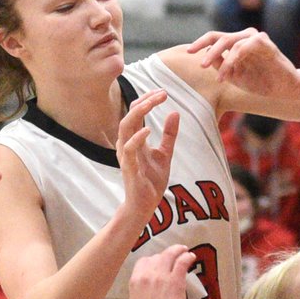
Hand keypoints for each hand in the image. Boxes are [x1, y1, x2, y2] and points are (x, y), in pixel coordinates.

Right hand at [116, 89, 179, 226]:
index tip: (162, 92)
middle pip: (129, 116)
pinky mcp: (129, 169)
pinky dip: (137, 138)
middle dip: (144, 102)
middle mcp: (126, 145)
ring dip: (138, 113)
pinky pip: (129, 150)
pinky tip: (147, 130)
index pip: (136, 113)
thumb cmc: (151, 181)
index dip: (147, 100)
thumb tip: (175, 112)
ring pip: (125, 128)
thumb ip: (169, 135)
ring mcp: (126, 156)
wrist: (145, 206)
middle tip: (161, 93)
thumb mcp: (165, 154)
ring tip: (152, 103)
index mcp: (134, 140)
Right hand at [129, 243, 195, 298]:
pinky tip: (191, 257)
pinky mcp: (175, 282)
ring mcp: (161, 277)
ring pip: (170, 255)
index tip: (160, 263)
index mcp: (135, 280)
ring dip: (179, 250)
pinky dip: (187, 257)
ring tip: (185, 250)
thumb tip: (144, 289)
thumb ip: (139, 292)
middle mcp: (147, 275)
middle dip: (167, 254)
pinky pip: (182, 262)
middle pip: (157, 256)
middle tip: (175, 254)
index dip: (153, 260)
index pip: (143, 261)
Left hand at [187, 28, 299, 98]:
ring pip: (230, 42)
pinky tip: (228, 73)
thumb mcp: (235, 76)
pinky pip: (244, 47)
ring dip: (221, 60)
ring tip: (219, 77)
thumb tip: (206, 56)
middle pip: (219, 37)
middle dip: (205, 48)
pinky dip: (233, 59)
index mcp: (236, 43)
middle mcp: (244, 37)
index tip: (188, 52)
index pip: (214, 39)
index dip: (200, 44)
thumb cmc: (260, 82)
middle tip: (201, 64)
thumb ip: (220, 65)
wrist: (283, 88)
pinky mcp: (264, 42)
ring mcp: (254, 38)